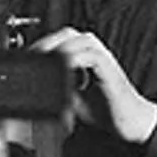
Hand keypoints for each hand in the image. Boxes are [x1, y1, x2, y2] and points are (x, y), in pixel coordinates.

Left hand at [32, 26, 156, 143]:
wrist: (129, 122)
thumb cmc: (105, 110)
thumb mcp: (72, 97)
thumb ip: (58, 86)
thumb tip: (37, 84)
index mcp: (87, 55)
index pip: (61, 39)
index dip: (43, 45)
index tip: (28, 58)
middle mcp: (94, 51)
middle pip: (66, 34)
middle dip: (46, 43)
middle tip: (32, 57)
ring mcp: (102, 56)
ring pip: (74, 39)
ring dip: (55, 48)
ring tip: (41, 61)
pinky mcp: (107, 66)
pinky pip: (86, 55)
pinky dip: (70, 60)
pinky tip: (59, 70)